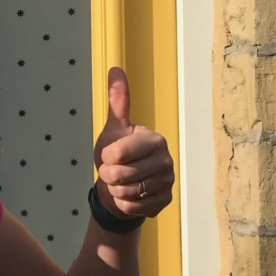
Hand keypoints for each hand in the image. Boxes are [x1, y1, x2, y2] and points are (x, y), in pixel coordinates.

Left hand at [92, 67, 173, 219]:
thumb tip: (115, 68)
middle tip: (112, 171)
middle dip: (109, 176)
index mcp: (154, 140)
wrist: (120, 185)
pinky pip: (134, 207)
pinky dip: (124, 204)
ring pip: (127, 192)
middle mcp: (166, 160)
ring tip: (120, 183)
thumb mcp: (113, 128)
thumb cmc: (116, 154)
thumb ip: (117, 102)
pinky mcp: (164, 201)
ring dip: (116, 190)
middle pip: (121, 175)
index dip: (107, 157)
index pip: (120, 153)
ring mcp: (167, 182)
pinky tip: (128, 196)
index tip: (109, 155)